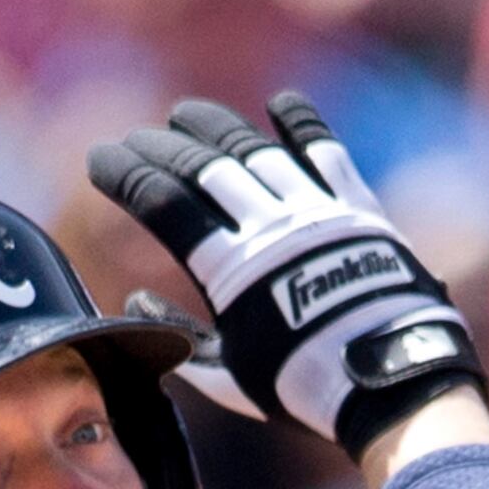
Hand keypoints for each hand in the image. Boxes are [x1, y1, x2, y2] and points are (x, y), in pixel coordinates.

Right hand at [87, 94, 482, 455]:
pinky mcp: (356, 207)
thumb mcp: (228, 375)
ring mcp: (314, 211)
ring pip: (255, 152)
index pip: (163, 205)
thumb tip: (138, 299)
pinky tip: (280, 103)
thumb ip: (180, 336)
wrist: (389, 377)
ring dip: (215, 128)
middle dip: (160, 148)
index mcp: (228, 270)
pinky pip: (324, 152)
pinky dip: (300, 126)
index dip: (126, 176)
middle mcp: (268, 228)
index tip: (100, 160)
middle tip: (135, 140)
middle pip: (202, 169)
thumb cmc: (301, 384)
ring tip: (186, 115)